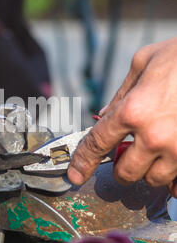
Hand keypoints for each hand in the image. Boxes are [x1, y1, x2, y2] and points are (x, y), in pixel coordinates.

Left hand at [68, 38, 176, 196]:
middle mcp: (155, 136)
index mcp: (134, 110)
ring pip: (154, 179)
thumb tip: (104, 116)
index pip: (97, 143)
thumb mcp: (144, 62)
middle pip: (125, 172)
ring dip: (150, 169)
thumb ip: (121, 93)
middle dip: (122, 166)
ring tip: (158, 149)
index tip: (75, 175)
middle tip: (129, 153)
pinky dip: (173, 180)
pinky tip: (173, 162)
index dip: (83, 162)